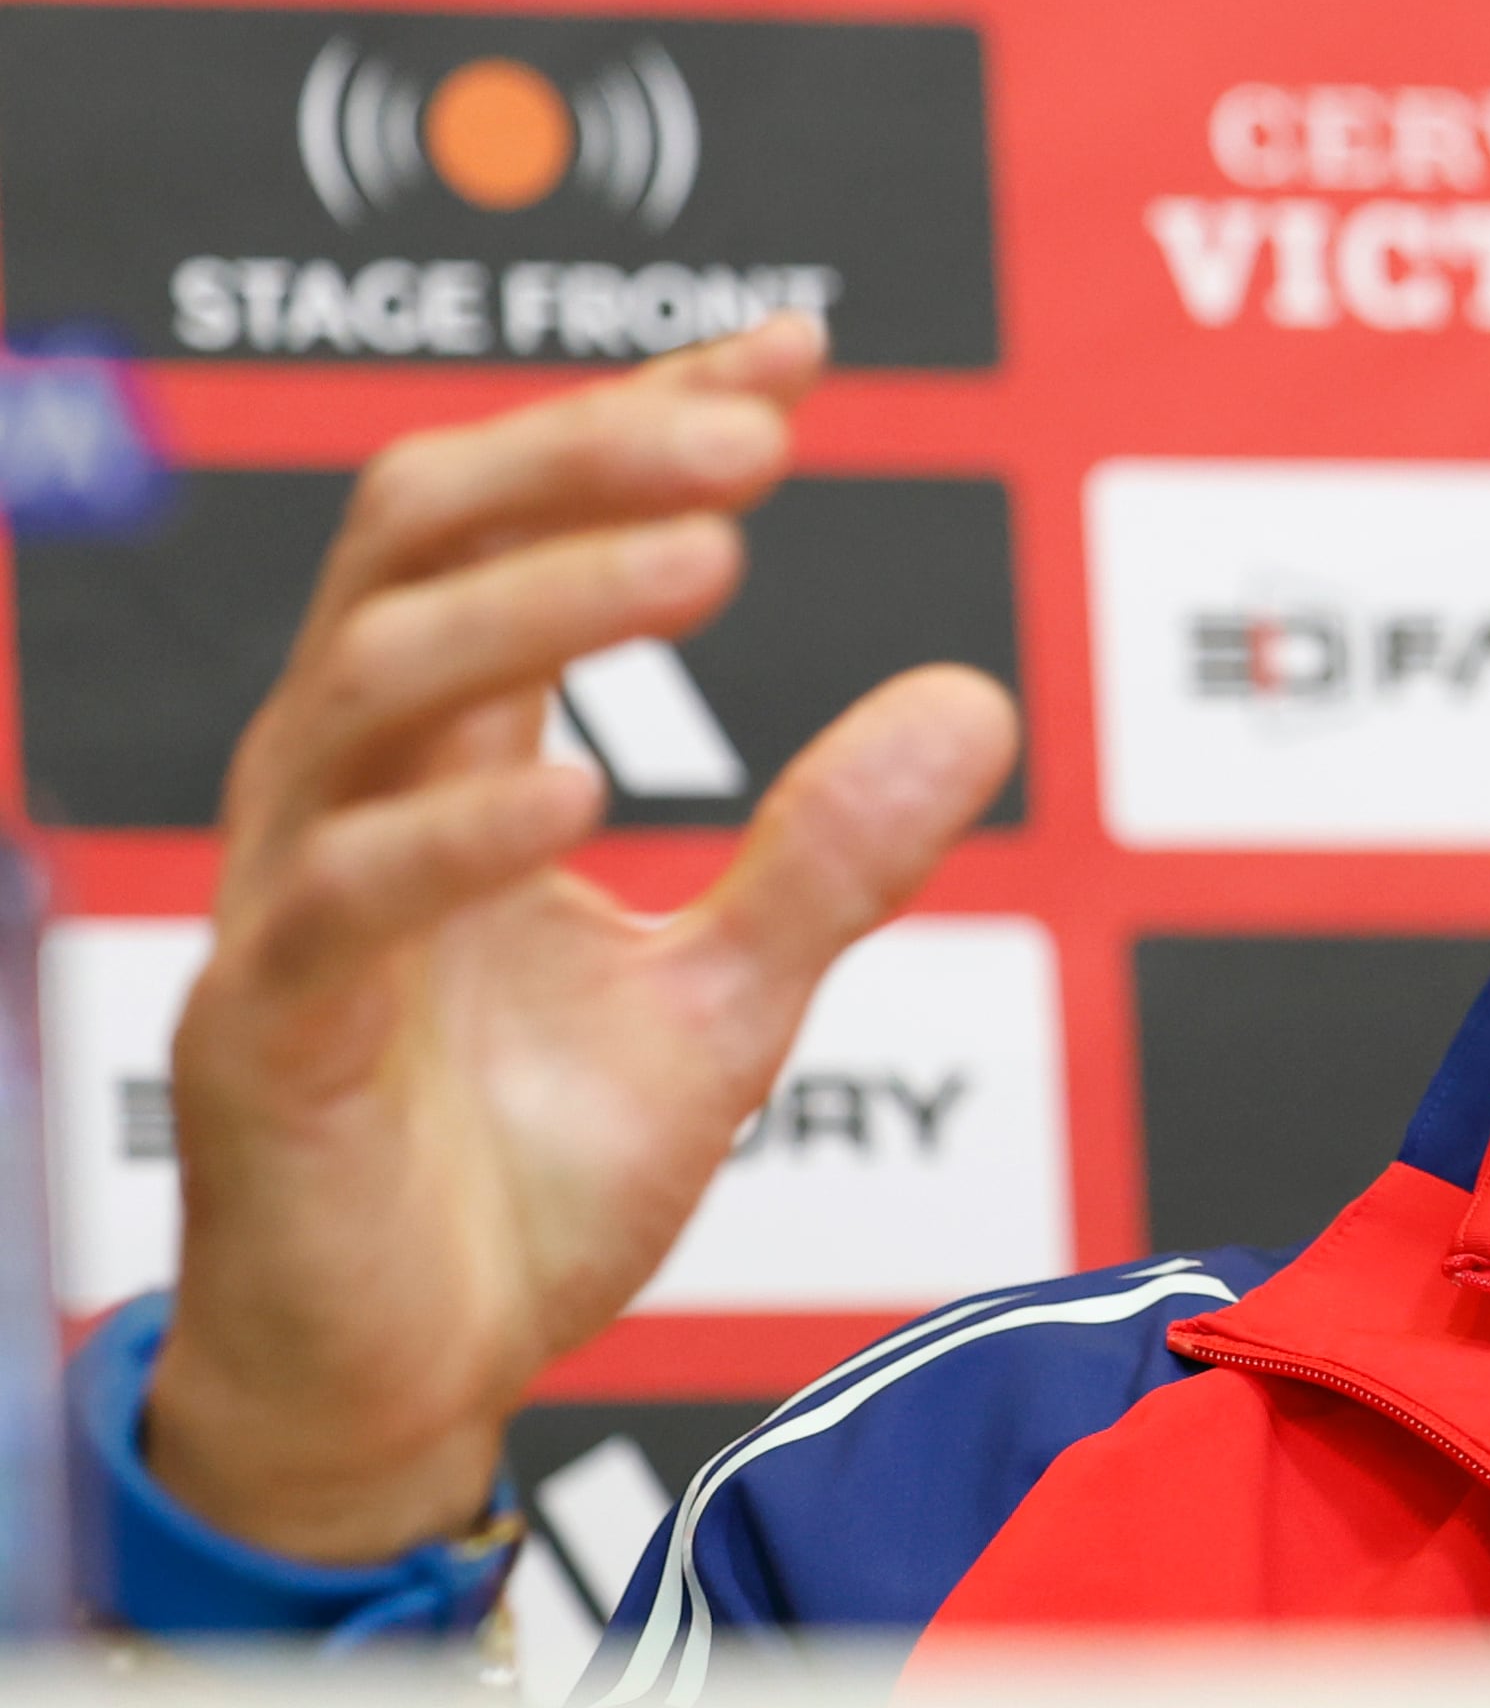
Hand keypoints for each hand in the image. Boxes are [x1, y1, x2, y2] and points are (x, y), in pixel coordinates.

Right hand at [140, 315, 1020, 1563]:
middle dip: (581, 454)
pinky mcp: (270, 1038)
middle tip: (755, 428)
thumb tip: (978, 696)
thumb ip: (829, 850)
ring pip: (370, 678)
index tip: (795, 349)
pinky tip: (576, 787)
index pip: (518, 521)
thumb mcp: (726, 998)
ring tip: (713, 554)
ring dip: (545, 598)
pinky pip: (338, 899)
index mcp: (445, 755)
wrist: (410, 1382)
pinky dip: (452, 830)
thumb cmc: (531, 1176)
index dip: (642, 416)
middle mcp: (347, 791)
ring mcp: (291, 903)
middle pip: (414, 535)